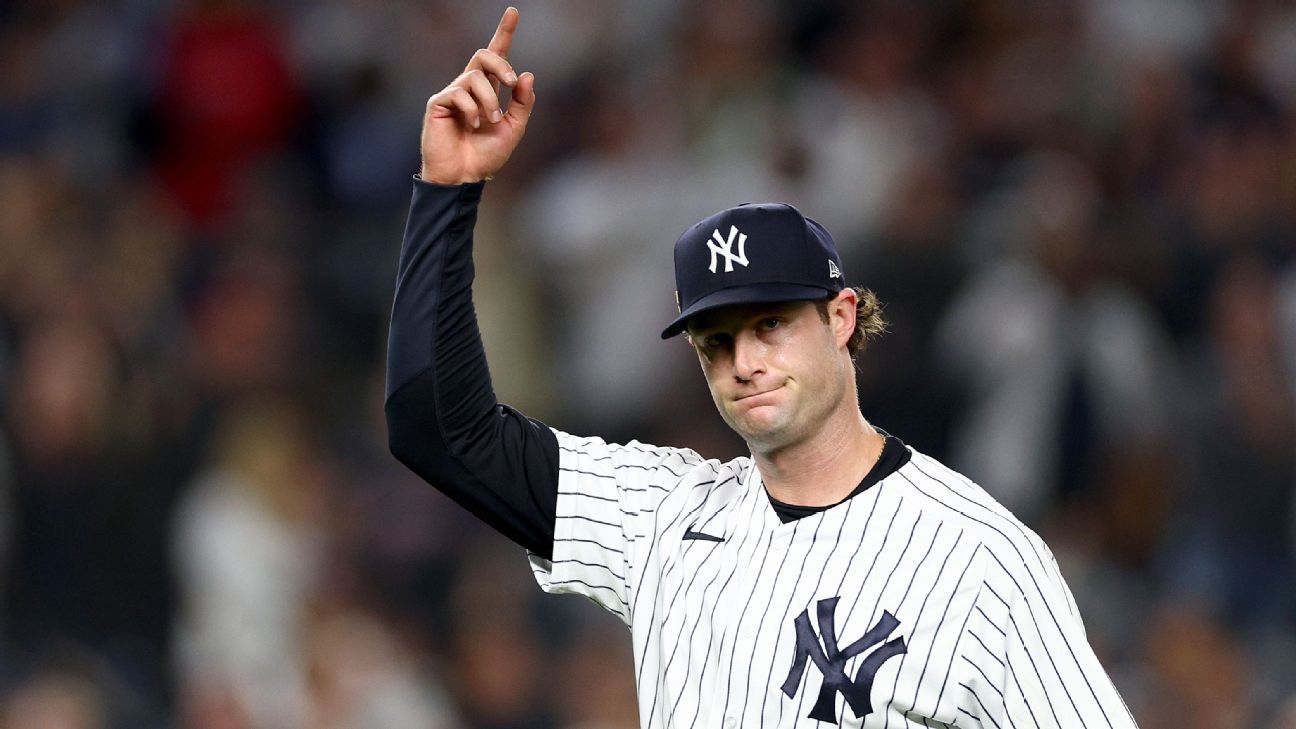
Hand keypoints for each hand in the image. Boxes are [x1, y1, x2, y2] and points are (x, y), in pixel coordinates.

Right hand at [420, 7, 535, 184]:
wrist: (464, 177)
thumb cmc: (486, 156)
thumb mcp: (513, 129)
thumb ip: (521, 103)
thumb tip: (526, 74)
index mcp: (488, 91)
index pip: (495, 56)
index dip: (504, 33)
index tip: (513, 12)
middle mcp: (468, 88)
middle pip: (483, 55)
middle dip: (499, 64)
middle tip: (510, 82)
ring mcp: (452, 94)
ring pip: (474, 77)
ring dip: (488, 100)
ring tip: (488, 123)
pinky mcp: (438, 103)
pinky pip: (459, 93)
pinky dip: (471, 110)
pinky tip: (471, 126)